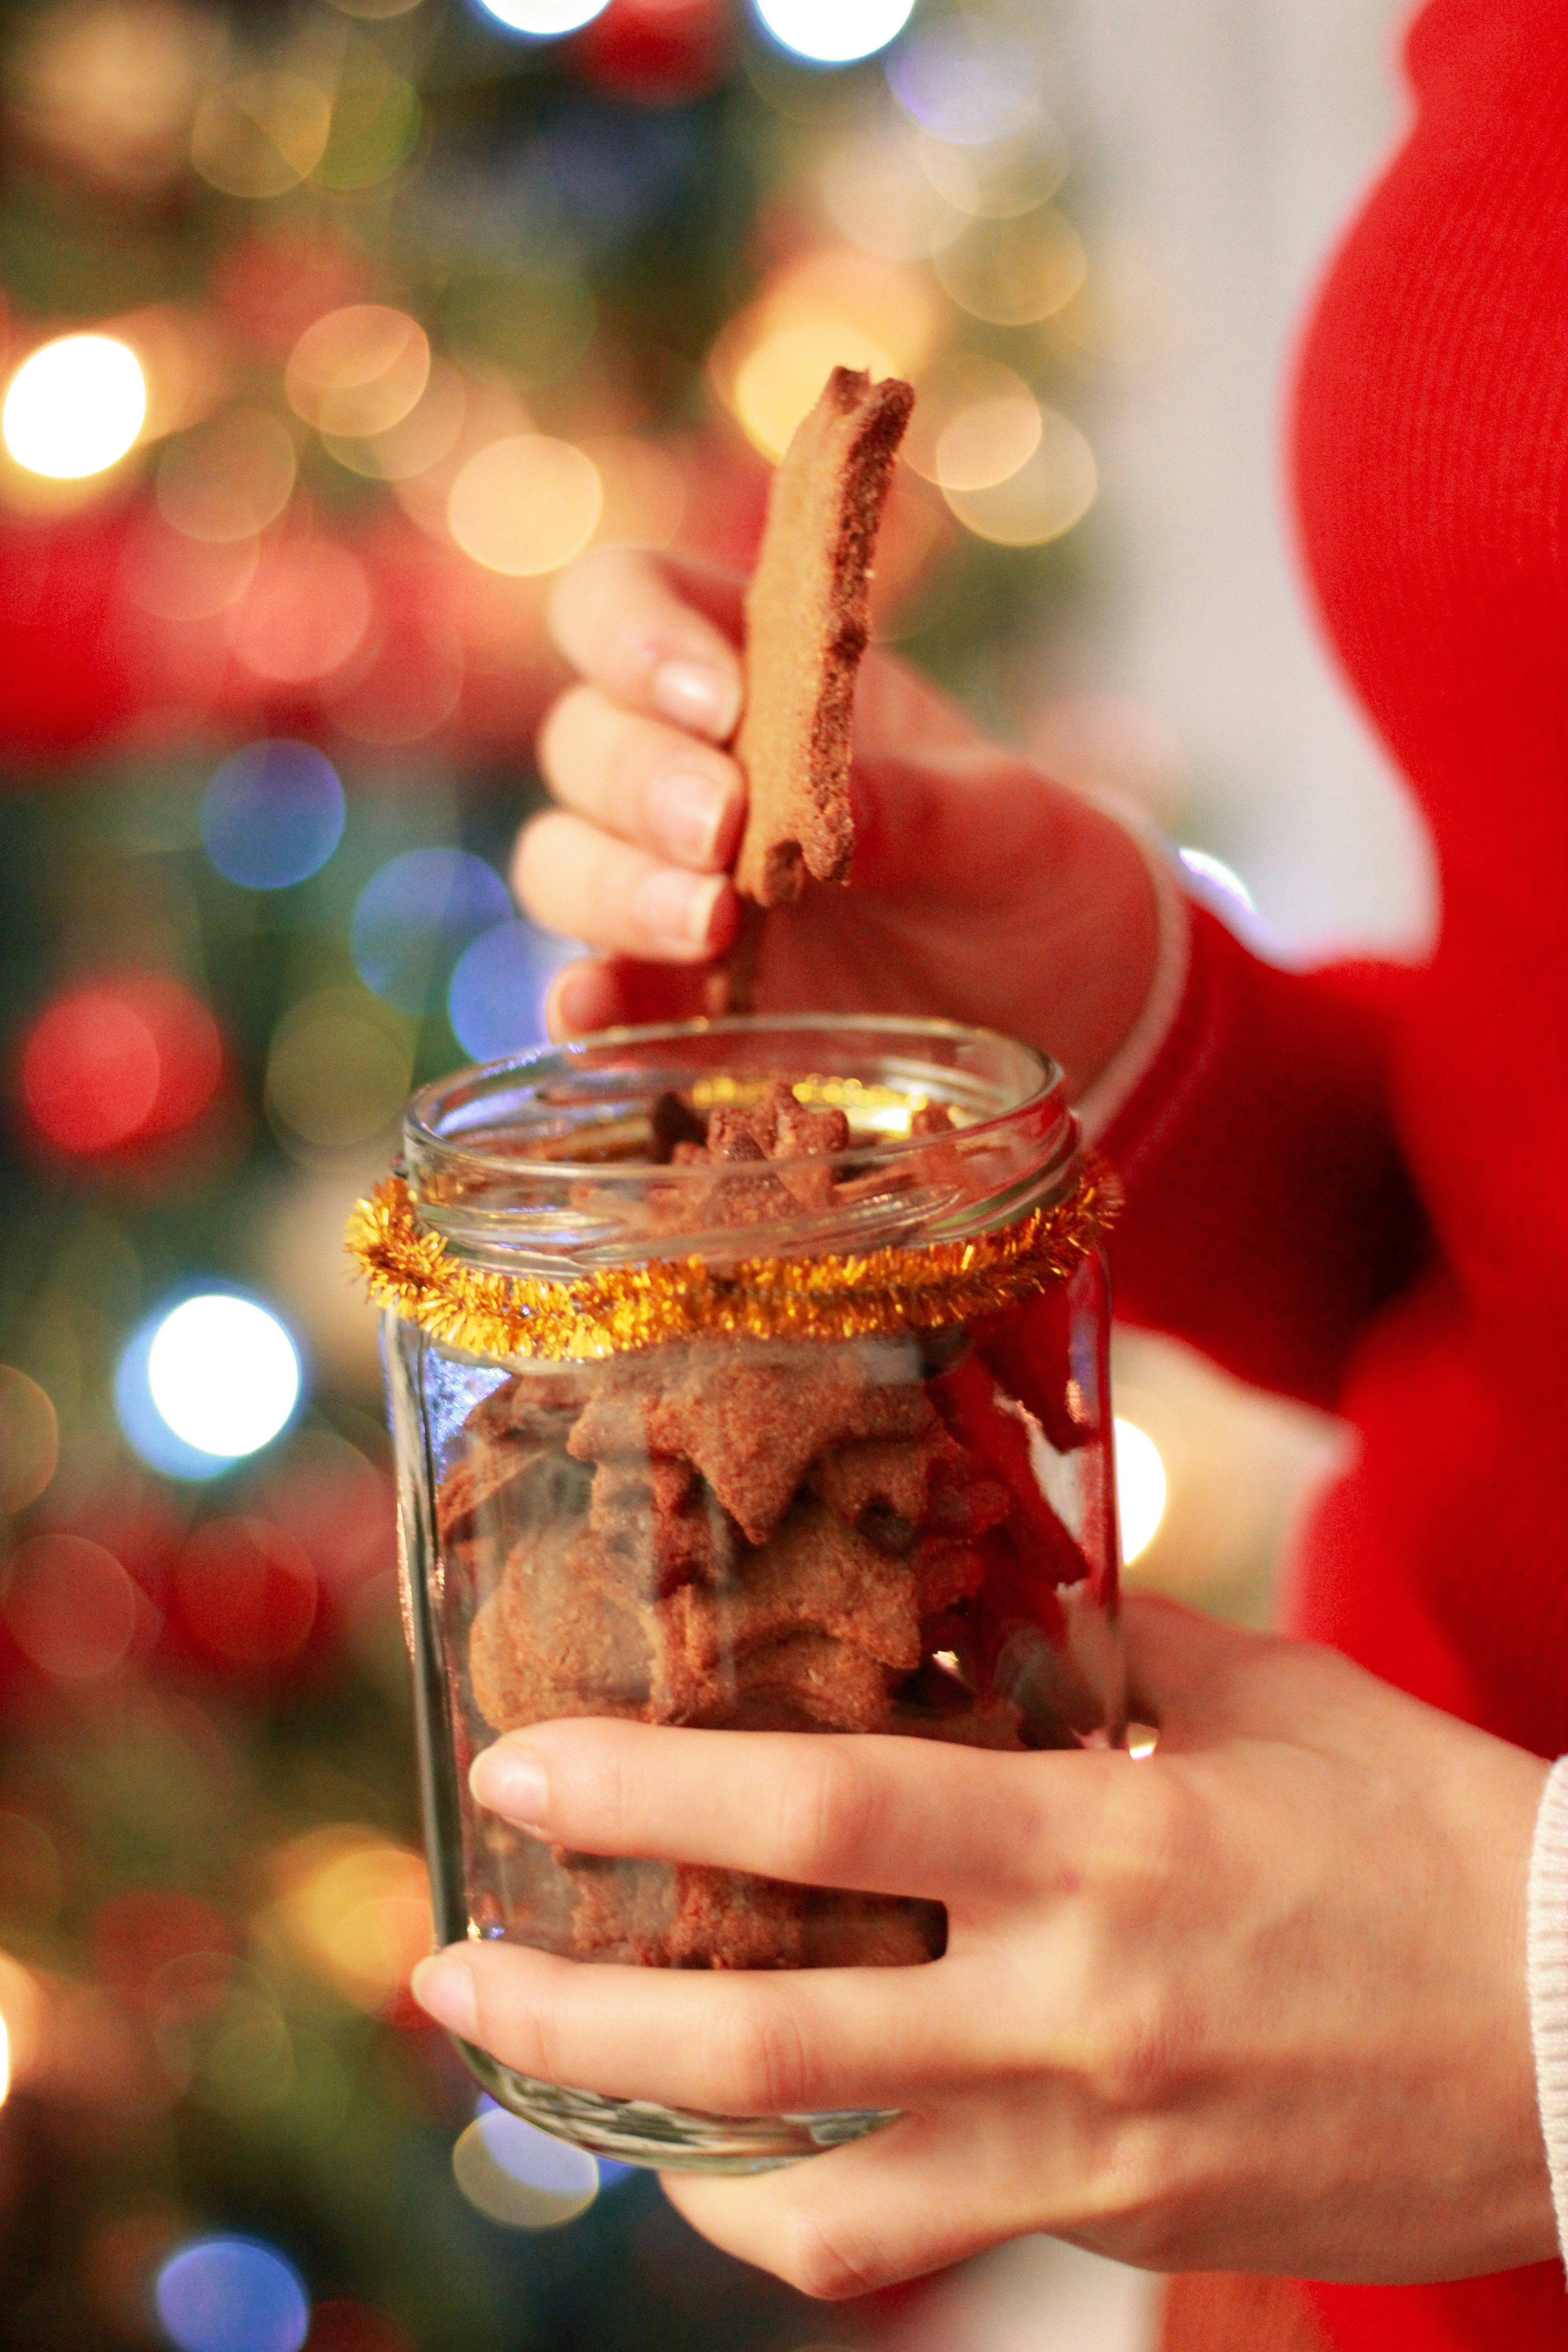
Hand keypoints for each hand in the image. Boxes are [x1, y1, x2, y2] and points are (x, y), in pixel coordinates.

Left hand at [411, 1598, 1553, 2298]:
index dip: (651, 1792)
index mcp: (1107, 1848)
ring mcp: (1090, 2144)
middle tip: (441, 1975)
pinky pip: (917, 2244)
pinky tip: (747, 2164)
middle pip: (766, 2041)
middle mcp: (1073, 2010)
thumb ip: (1111, 1643)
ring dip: (652, 2152)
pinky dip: (802, 2214)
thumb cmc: (1426, 1837)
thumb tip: (992, 1585)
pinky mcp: (1118, 2224)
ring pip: (814, 2202)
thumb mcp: (1269, 1699)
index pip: (827, 1817)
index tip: (519, 1770)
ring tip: (561, 2095)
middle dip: (568, 2016)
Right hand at [516, 547, 1159, 1096]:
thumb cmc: (1028, 876)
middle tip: (722, 829)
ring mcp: (669, 888)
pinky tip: (596, 1015)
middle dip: (640, 779)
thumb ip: (923, 807)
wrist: (1068, 1004)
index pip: (630, 602)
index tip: (718, 700)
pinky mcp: (673, 1004)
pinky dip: (581, 1003)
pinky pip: (589, 993)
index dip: (638, 635)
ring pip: (563, 860)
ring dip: (615, 887)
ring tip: (711, 925)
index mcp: (763, 675)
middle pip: (584, 741)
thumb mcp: (1008, 831)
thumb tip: (834, 812)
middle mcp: (692, 772)